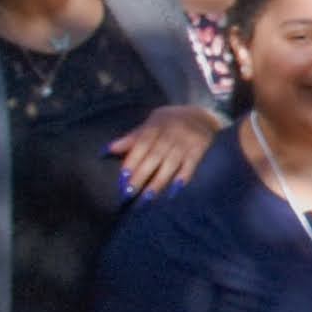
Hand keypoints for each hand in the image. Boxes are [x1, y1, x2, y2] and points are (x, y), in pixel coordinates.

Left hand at [110, 106, 226, 196]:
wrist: (204, 113)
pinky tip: (174, 192)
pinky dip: (183, 178)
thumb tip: (107, 150)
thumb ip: (132, 137)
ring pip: (171, 164)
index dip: (132, 160)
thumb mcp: (151, 123)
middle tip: (129, 193)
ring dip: (159, 181)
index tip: (122, 177)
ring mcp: (186, 142)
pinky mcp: (199, 150)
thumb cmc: (170, 122)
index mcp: (156, 126)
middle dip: (141, 175)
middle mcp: (171, 133)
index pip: (142, 144)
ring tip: (147, 198)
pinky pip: (191, 166)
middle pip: (155, 156)